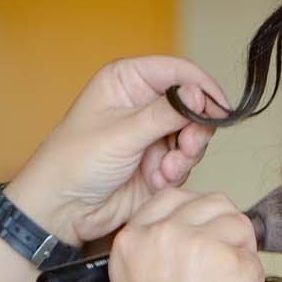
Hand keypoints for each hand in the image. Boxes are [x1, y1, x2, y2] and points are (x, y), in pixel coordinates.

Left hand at [5, 57, 230, 246]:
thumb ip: (165, 113)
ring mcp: (151, 135)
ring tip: (166, 171)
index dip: (202, 87)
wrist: (62, 209)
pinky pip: (184, 162)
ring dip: (185, 155)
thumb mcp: (122, 132)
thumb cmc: (74, 162)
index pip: (178, 72)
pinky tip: (157, 181)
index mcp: (128, 81)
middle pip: (191, 105)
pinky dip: (176, 173)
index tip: (219, 108)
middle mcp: (142, 104)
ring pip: (192, 136)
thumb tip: (199, 95)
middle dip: (195, 128)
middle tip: (188, 147)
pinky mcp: (157, 164)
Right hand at [107, 186, 263, 281]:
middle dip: (223, 231)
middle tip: (219, 271)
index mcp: (130, 240)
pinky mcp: (233, 261)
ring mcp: (199, 244)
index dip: (196, 219)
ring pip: (238, 222)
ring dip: (240, 252)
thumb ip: (156, 250)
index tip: (202, 242)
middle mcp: (162, 234)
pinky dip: (252, 281)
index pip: (173, 198)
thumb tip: (193, 226)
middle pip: (211, 203)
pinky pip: (255, 256)